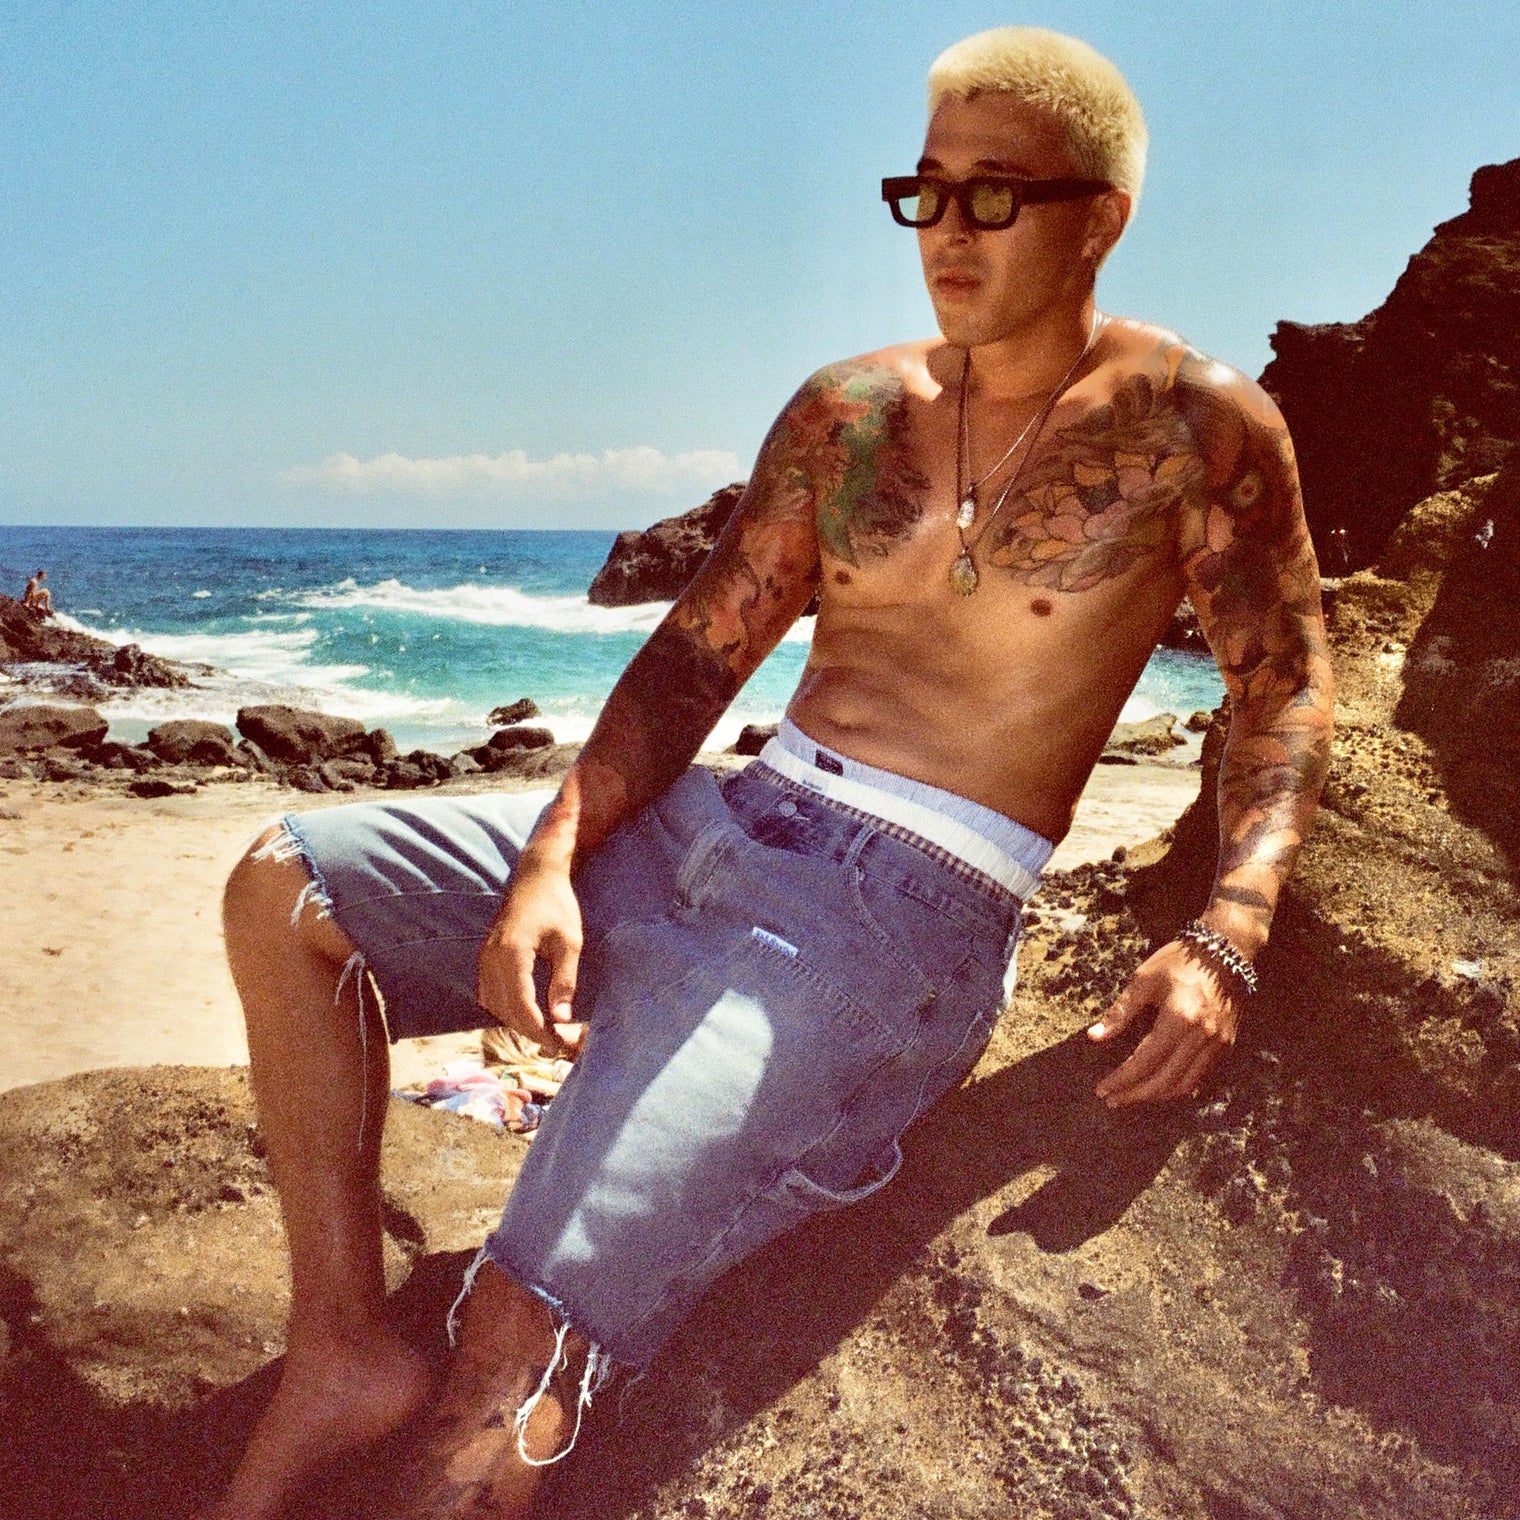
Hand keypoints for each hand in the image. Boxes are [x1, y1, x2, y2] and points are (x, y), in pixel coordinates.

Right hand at [476, 861, 586, 1055]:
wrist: (536, 875)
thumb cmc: (557, 904)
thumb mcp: (570, 942)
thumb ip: (564, 980)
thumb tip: (561, 1019)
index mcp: (512, 953)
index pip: (520, 1006)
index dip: (538, 1031)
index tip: (560, 1044)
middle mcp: (492, 958)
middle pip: (505, 1010)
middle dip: (531, 1032)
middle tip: (561, 1043)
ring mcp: (485, 957)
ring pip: (493, 1005)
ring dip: (517, 1022)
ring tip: (548, 1032)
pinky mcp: (486, 957)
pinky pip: (489, 993)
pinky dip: (507, 1009)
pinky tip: (529, 1013)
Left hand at [1088, 940, 1240, 1106]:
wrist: (1225, 951)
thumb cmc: (1179, 961)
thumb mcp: (1143, 980)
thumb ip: (1120, 1012)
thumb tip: (1093, 1037)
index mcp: (1178, 1019)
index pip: (1145, 1062)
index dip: (1122, 1079)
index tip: (1102, 1088)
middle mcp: (1201, 1037)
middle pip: (1165, 1081)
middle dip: (1136, 1095)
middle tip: (1112, 1100)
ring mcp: (1217, 1044)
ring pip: (1185, 1085)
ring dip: (1157, 1096)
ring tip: (1132, 1097)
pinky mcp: (1225, 1044)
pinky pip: (1200, 1076)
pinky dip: (1178, 1087)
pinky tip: (1160, 1088)